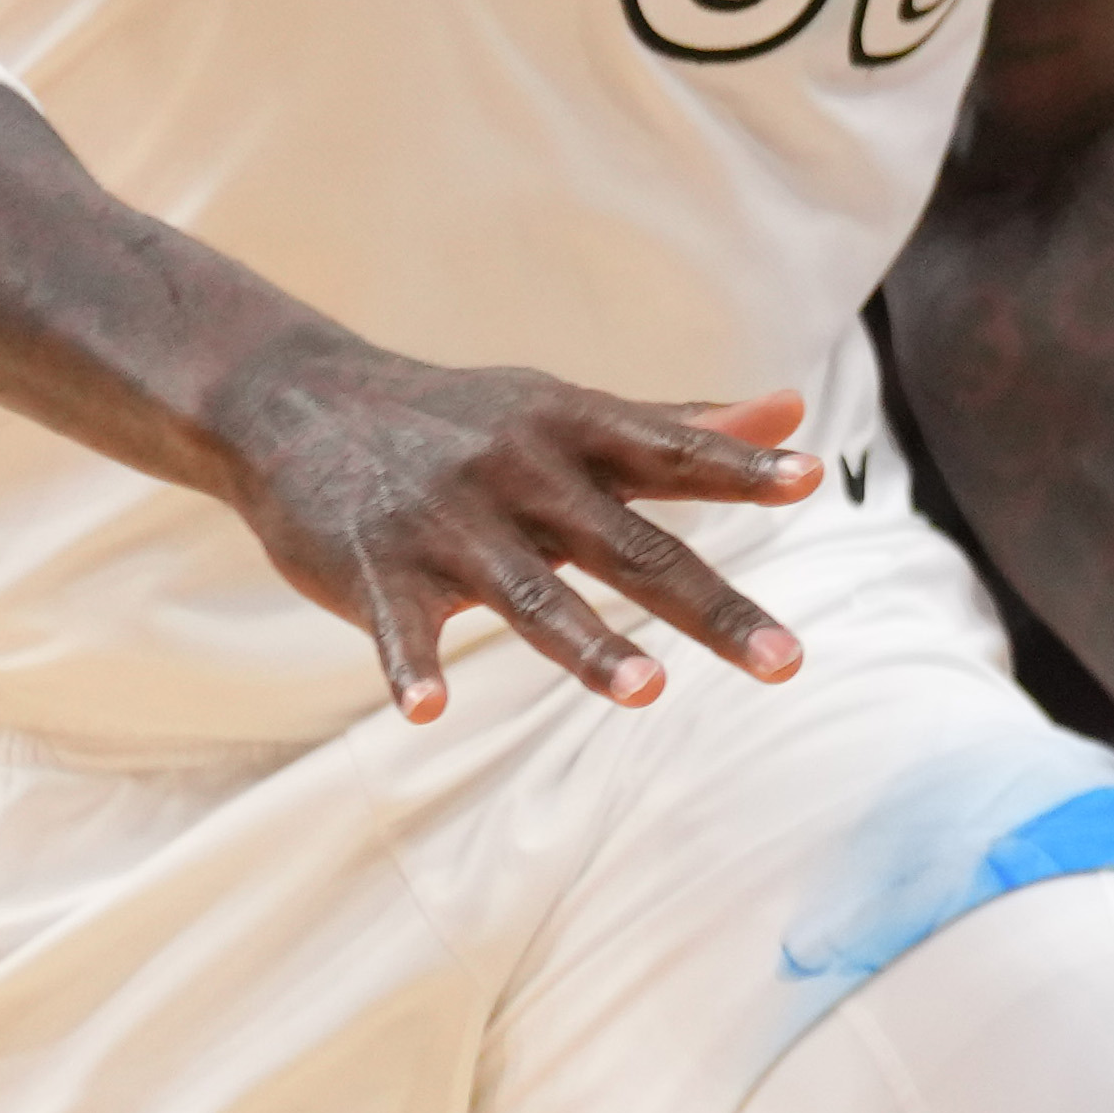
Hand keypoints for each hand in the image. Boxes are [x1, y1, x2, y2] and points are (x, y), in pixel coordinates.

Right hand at [205, 339, 818, 721]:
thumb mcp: (569, 410)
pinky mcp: (372, 569)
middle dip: (710, 607)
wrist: (299, 403)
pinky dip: (410, 667)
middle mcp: (521, 475)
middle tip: (788, 663)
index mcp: (574, 433)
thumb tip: (794, 412)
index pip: (672, 452)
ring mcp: (447, 525)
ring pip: (531, 593)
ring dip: (586, 644)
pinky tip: (427, 709)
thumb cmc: (464, 419)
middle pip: (631, 547)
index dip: (740, 469)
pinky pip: (399, 628)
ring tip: (646, 691)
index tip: (814, 480)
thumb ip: (681, 427)